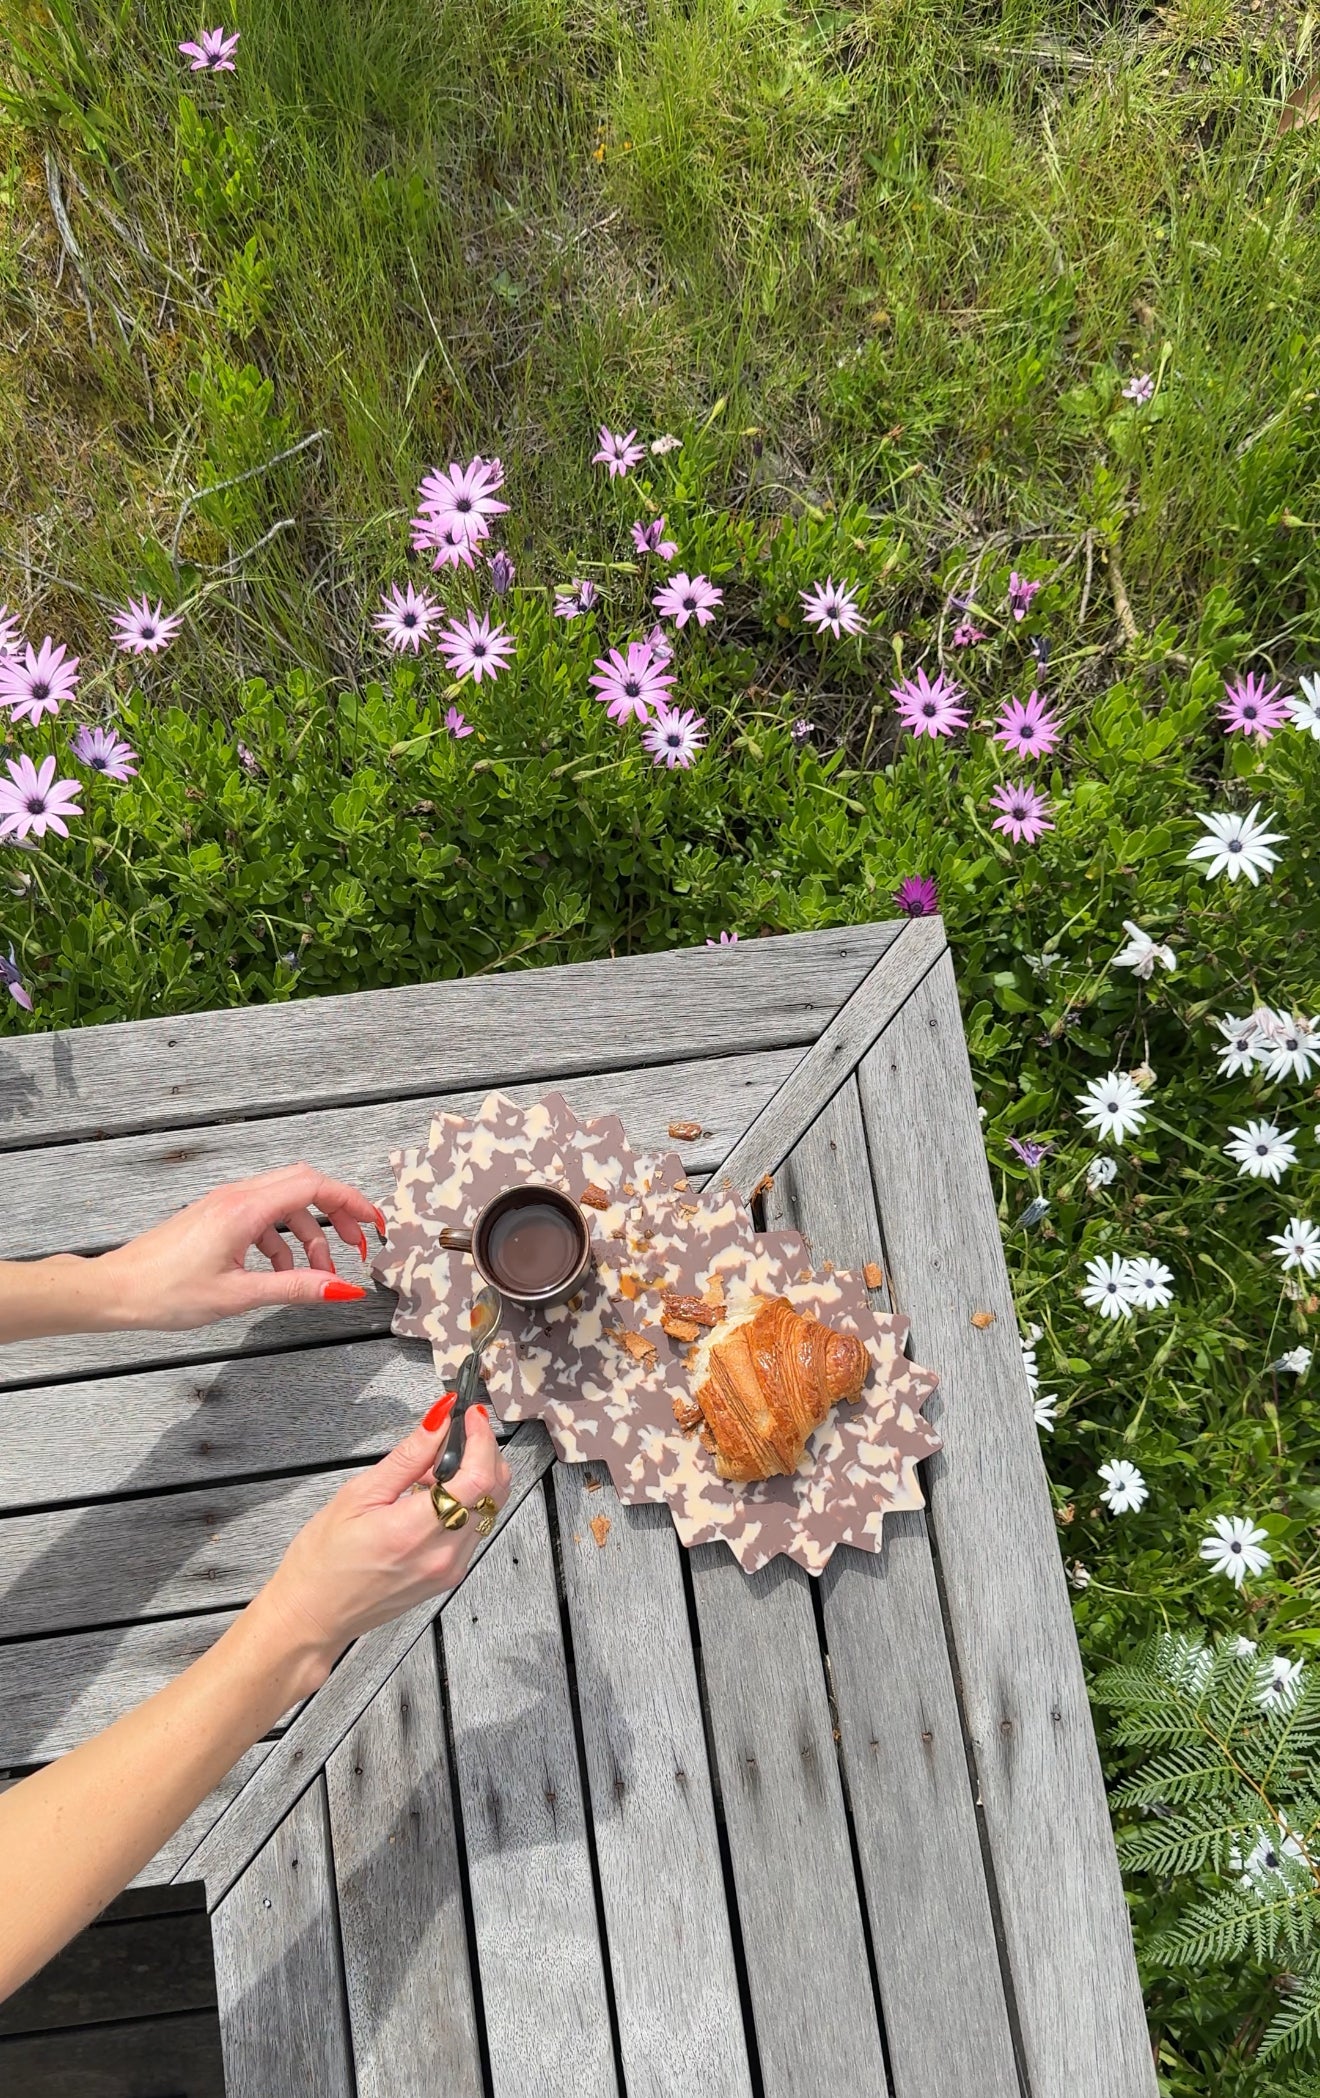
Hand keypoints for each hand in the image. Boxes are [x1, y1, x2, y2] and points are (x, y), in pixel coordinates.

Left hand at [90, 1164, 386, 1331]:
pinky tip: (281, 1272)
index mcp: (244, 1209)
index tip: (374, 1224)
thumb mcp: (239, 1295)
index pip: (313, 1185)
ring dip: (309, 1234)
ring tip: (318, 1273)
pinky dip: (283, 1240)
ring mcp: (224, 1204)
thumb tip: (342, 1288)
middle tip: (356, 1247)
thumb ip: (295, 1287)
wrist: (114, 1290)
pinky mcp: (216, 1216)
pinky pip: (263, 1217)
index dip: (351, 1201)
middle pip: (303, 1186)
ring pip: (284, 1203)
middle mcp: (236, 1196)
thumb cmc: (164, 1292)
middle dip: (337, 1214)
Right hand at [255, 1398, 512, 1679]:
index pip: (478, 1478)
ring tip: (432, 1470)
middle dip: (485, 1452)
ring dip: (475, 1478)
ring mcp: (449, 1569)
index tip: (472, 1416)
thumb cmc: (323, 1560)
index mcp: (414, 1531)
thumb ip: (408, 1457)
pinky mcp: (449, 1576)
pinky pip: (474, 1529)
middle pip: (494, 1492)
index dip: (482, 1440)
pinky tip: (433, 1496)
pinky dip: (465, 1503)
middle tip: (458, 1432)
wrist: (314, 1614)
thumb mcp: (358, 1495)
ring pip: (488, 1509)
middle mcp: (441, 1554)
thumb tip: (439, 1421)